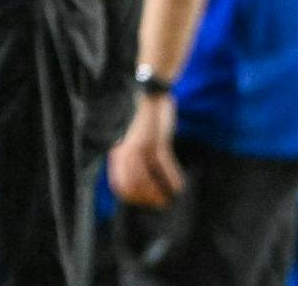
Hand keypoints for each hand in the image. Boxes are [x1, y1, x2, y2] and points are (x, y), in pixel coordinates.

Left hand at [108, 93, 184, 207]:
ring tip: (170, 198)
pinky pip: (165, 166)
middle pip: (132, 188)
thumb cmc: (144, 119)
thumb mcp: (131, 140)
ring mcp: (140, 146)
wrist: (150, 94)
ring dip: (160, 193)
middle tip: (161, 202)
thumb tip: (140, 185)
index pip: (119, 185)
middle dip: (147, 199)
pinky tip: (180, 187)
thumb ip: (131, 160)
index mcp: (118, 152)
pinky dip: (173, 179)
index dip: (133, 198)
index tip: (146, 203)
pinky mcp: (156, 140)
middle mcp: (125, 152)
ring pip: (147, 181)